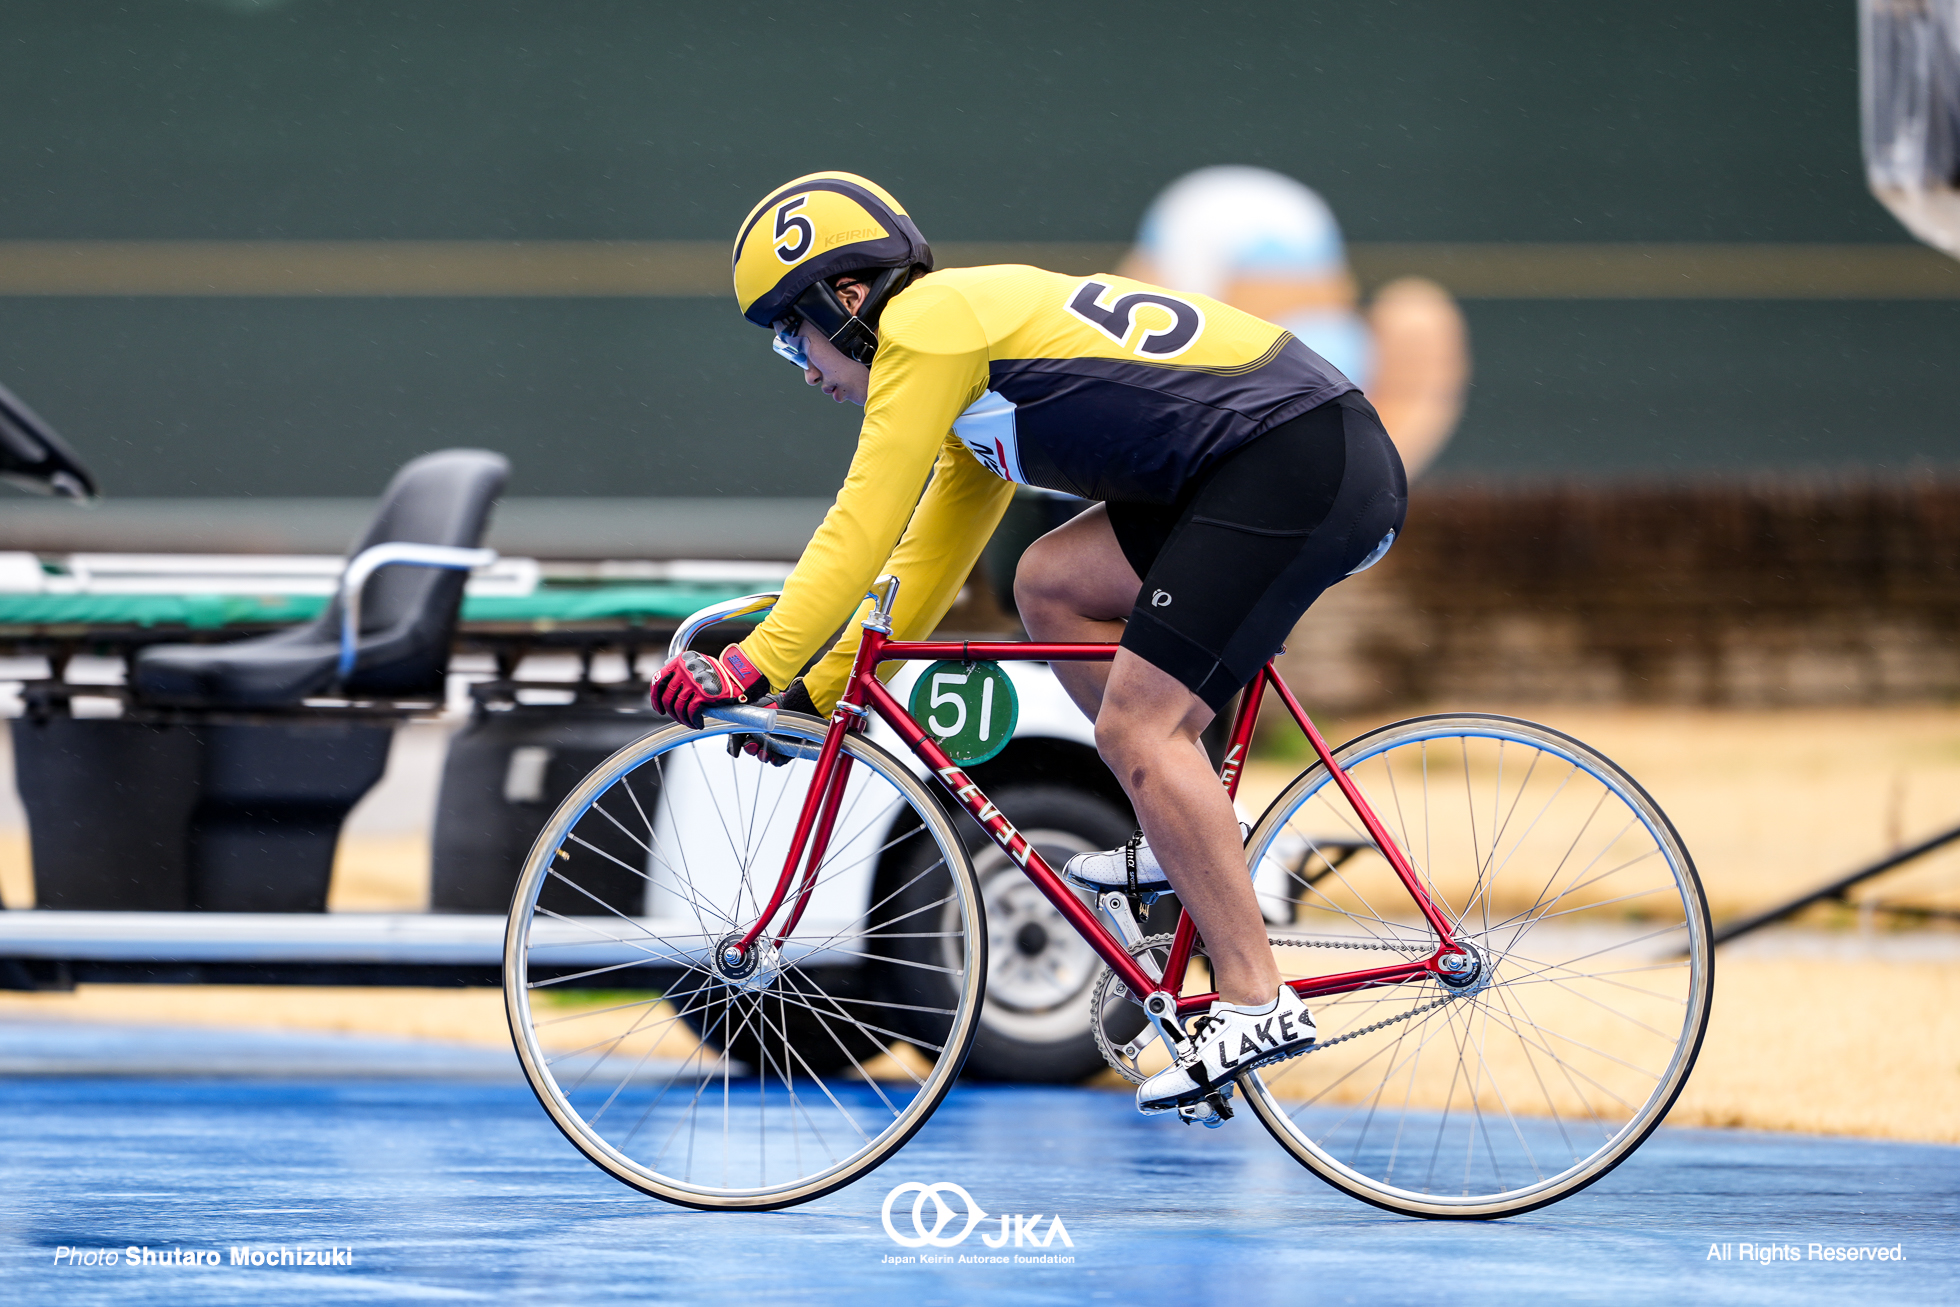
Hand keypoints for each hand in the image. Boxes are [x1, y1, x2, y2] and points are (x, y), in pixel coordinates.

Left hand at [649, 644, 767, 728]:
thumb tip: (668, 692)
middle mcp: (685, 670)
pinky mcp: (703, 694)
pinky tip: (698, 723)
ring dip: (682, 719)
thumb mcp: (696, 665)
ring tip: (689, 722)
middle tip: (678, 718)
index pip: (659, 680)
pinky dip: (693, 721)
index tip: (659, 708)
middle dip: (671, 712)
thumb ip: (681, 674)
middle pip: (668, 697)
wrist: (738, 675)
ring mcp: (693, 682)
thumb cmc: (719, 673)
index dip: (655, 697)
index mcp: (680, 661)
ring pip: (679, 706)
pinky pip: (692, 712)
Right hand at [726, 679, 819, 766]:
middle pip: (753, 750)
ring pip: (765, 757)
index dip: (739, 746)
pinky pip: (779, 760)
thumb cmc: (774, 705)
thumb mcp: (751, 711)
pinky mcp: (787, 750)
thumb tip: (731, 745)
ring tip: (765, 753)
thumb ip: (738, 725)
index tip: (741, 748)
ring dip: (763, 757)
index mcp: (752, 727)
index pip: (741, 741)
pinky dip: (776, 761)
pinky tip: (775, 758)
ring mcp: (775, 743)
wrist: (796, 704)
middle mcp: (762, 736)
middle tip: (754, 746)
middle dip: (752, 750)